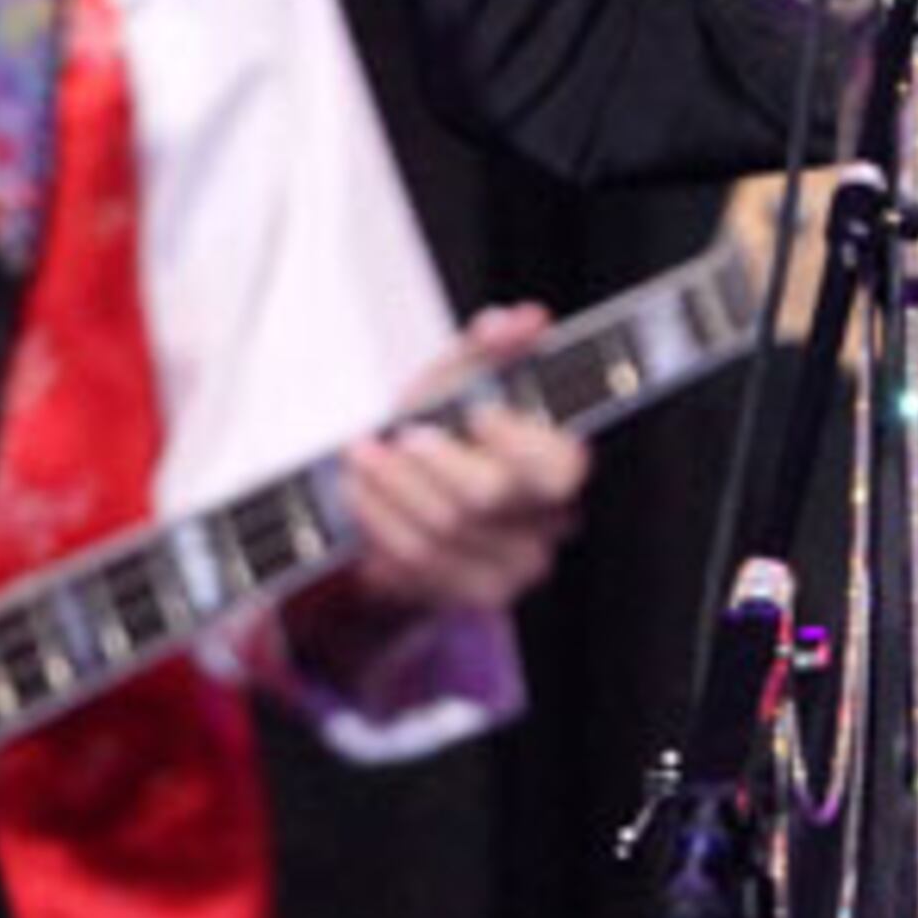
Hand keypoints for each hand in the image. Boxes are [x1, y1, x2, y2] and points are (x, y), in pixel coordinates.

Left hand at [335, 304, 592, 615]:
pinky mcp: (469, 597)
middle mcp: (546, 524)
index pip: (554, 465)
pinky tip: (366, 503)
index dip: (512, 439)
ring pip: (438, 538)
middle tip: (384, 440)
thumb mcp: (464, 379)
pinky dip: (379, 531)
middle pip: (482, 499)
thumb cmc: (448, 432)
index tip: (471, 412)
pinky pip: (413, 570)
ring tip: (359, 464)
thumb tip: (522, 320)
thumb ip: (493, 346)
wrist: (416, 499)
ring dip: (385, 496)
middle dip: (421, 466)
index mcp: (557, 467)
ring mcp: (511, 569)